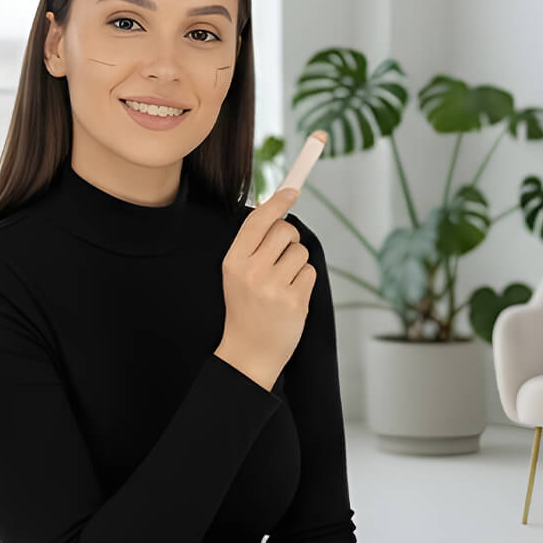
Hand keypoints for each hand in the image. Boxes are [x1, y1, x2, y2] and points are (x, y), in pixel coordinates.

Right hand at [216, 186, 315, 389]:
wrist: (248, 353)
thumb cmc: (245, 309)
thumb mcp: (237, 274)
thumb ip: (253, 245)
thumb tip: (274, 209)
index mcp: (233, 261)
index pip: (258, 221)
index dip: (278, 201)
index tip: (293, 189)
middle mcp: (252, 272)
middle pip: (285, 231)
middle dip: (290, 238)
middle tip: (282, 255)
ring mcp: (274, 287)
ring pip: (301, 251)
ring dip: (297, 263)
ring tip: (283, 283)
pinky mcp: (295, 301)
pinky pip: (309, 272)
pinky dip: (303, 281)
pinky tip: (290, 297)